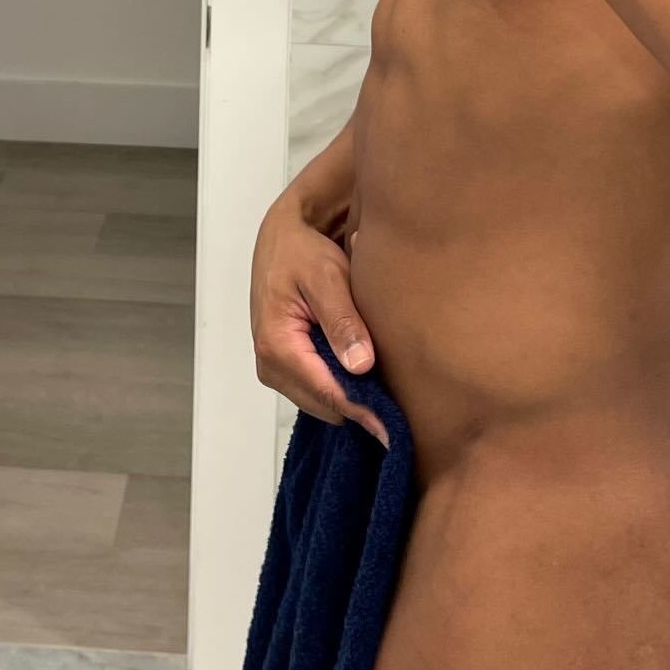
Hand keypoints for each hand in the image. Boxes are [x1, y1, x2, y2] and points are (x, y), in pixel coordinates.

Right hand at [250, 195, 389, 447]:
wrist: (280, 241)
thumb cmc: (303, 252)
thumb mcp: (327, 277)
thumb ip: (343, 321)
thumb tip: (362, 366)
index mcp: (277, 345)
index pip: (326, 392)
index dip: (362, 410)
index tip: (393, 429)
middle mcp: (270, 366)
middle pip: (323, 404)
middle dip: (358, 405)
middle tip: (399, 401)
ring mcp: (275, 369)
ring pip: (321, 401)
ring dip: (350, 395)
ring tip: (384, 384)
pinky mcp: (285, 366)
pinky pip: (317, 388)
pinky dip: (340, 384)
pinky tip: (363, 371)